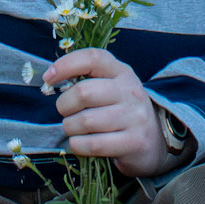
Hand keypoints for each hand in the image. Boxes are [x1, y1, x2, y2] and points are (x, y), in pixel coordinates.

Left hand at [44, 47, 177, 177]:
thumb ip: (87, 80)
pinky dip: (77, 145)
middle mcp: (130, 91)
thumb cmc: (121, 111)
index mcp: (121, 72)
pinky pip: (93, 144)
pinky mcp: (134, 142)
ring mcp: (134, 117)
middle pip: (83, 92)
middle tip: (66, 112)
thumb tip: (50, 80)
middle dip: (64, 105)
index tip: (48, 78)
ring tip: (74, 129)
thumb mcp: (111, 87)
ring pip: (85, 121)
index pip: (92, 58)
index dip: (66, 65)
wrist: (156, 140)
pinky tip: (80, 143)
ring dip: (70, 128)